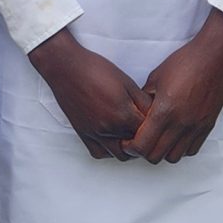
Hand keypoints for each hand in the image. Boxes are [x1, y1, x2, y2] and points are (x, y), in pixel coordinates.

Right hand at [27, 27, 149, 158]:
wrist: (66, 67)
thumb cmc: (95, 69)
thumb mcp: (126, 82)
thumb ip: (142, 101)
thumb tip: (155, 113)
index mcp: (123, 114)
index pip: (148, 131)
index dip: (155, 126)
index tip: (156, 120)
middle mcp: (110, 129)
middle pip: (136, 146)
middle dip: (143, 139)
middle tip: (145, 128)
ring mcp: (95, 134)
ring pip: (119, 155)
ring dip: (128, 148)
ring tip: (130, 134)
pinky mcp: (83, 134)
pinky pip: (100, 153)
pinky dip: (109, 151)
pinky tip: (113, 139)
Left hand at [129, 9, 222, 162]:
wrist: (214, 58)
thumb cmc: (184, 63)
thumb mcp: (155, 78)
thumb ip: (144, 100)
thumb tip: (136, 114)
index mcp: (164, 111)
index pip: (142, 146)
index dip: (131, 147)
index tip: (127, 141)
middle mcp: (181, 123)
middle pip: (156, 156)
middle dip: (144, 152)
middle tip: (140, 141)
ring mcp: (196, 127)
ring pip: (174, 157)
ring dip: (163, 151)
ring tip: (159, 139)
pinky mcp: (207, 126)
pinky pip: (191, 150)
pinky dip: (181, 148)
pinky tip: (176, 135)